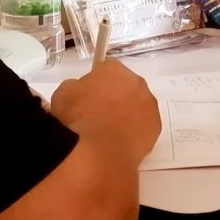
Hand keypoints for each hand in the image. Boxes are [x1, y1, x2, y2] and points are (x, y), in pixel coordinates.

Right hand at [46, 58, 160, 157]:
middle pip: (125, 86)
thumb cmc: (77, 118)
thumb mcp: (63, 95)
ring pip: (138, 106)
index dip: (96, 84)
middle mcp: (136, 82)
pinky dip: (134, 132)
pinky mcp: (156, 126)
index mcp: (113, 69)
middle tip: (99, 115)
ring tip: (110, 133)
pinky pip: (144, 125)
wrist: (97, 150)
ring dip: (127, 114)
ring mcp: (149, 104)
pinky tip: (121, 143)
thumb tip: (81, 93)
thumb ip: (76, 87)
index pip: (106, 70)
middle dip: (115, 97)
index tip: (87, 98)